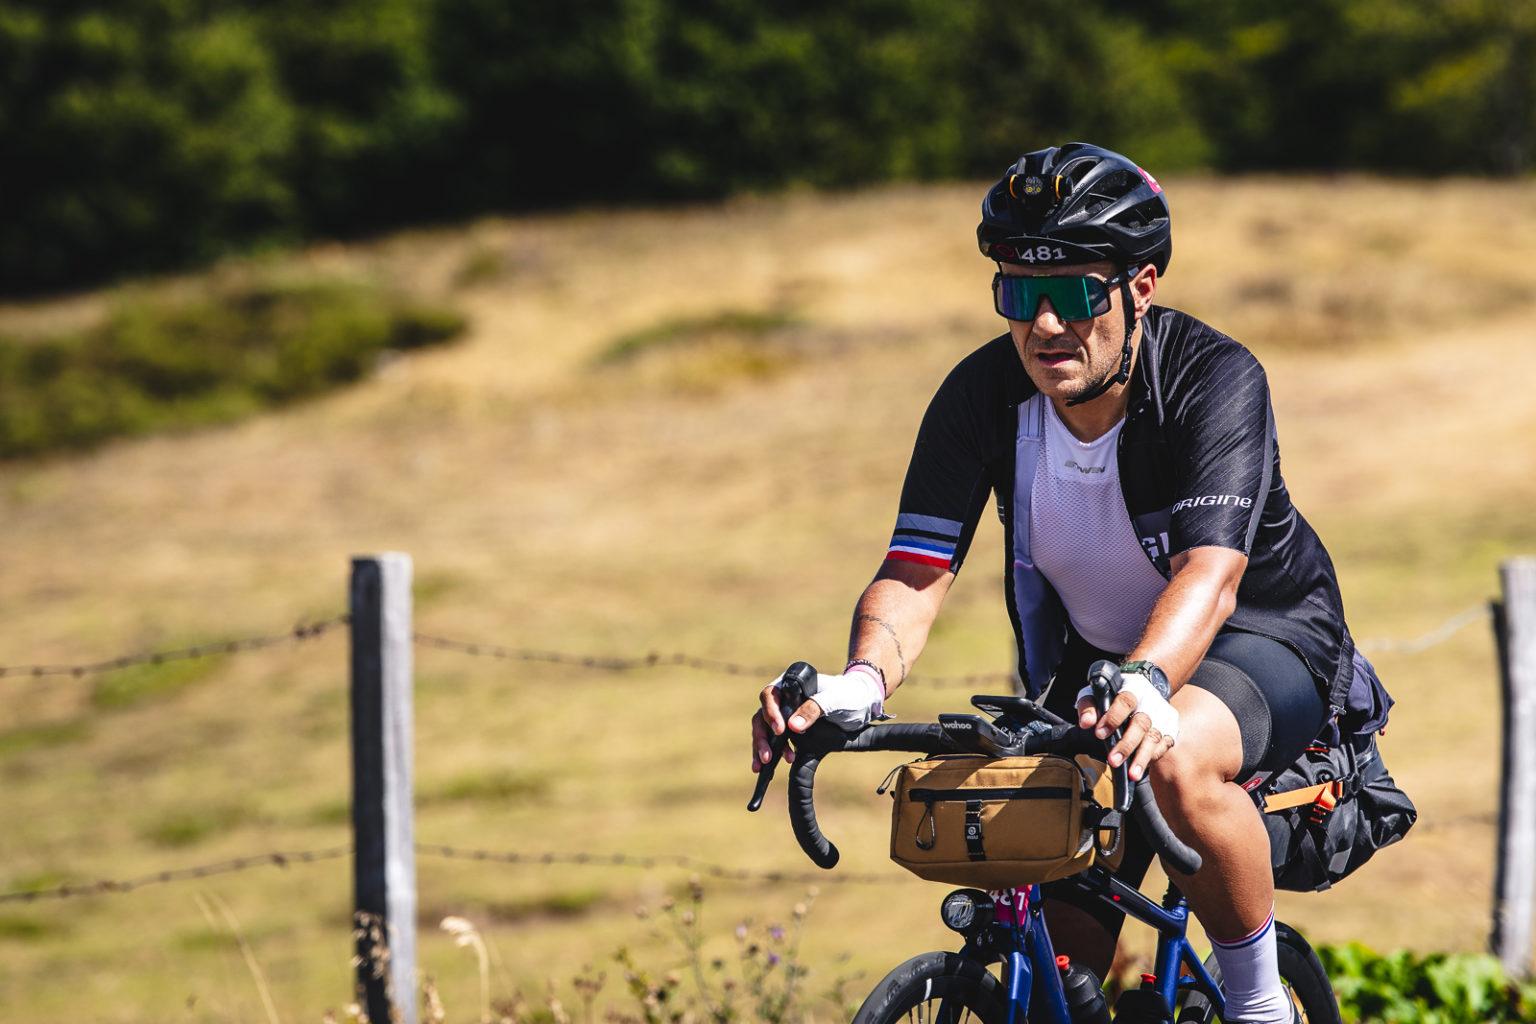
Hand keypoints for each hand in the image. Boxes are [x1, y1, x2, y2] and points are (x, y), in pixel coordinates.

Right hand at [749, 666, 884, 772]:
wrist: (862, 704)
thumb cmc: (849, 694)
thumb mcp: (835, 699)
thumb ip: (814, 709)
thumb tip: (792, 726)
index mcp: (791, 686)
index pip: (771, 695)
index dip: (771, 713)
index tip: (781, 730)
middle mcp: (785, 700)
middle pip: (763, 715)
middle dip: (762, 736)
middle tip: (767, 756)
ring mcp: (787, 715)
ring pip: (766, 730)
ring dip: (763, 747)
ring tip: (763, 765)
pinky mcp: (792, 731)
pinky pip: (776, 741)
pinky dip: (772, 753)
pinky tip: (767, 768)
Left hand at [1075, 673, 1178, 781]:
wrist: (1144, 690)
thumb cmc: (1113, 695)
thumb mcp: (1097, 693)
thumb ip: (1088, 706)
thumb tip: (1086, 723)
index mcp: (1132, 688)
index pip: (1125, 701)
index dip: (1113, 717)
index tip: (1099, 734)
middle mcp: (1150, 702)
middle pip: (1142, 723)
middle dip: (1127, 744)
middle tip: (1112, 761)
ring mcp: (1162, 716)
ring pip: (1154, 738)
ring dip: (1142, 758)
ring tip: (1132, 775)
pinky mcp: (1170, 729)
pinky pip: (1163, 746)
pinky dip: (1152, 758)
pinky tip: (1139, 768)